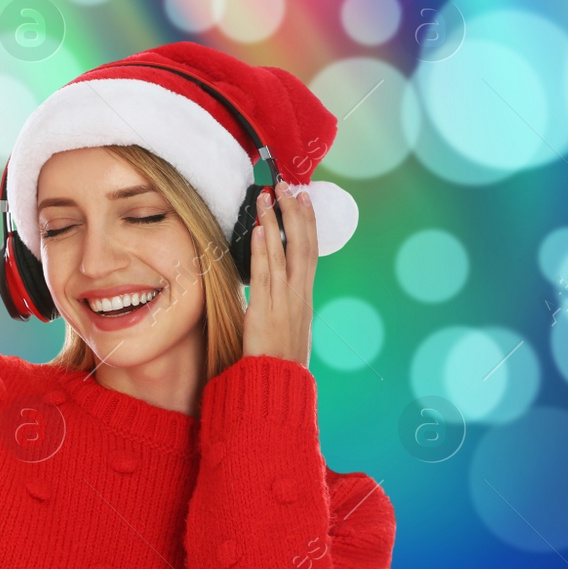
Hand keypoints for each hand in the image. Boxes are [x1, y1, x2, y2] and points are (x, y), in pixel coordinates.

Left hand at [242, 180, 317, 365]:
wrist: (277, 382)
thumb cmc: (279, 358)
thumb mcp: (286, 325)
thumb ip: (280, 303)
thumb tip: (268, 289)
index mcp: (304, 296)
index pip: (309, 251)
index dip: (308, 223)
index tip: (302, 199)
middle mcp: (298, 293)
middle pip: (302, 244)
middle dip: (294, 213)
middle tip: (286, 186)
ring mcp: (283, 300)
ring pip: (281, 253)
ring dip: (273, 222)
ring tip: (266, 197)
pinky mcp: (265, 308)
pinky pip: (264, 273)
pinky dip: (262, 249)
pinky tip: (257, 229)